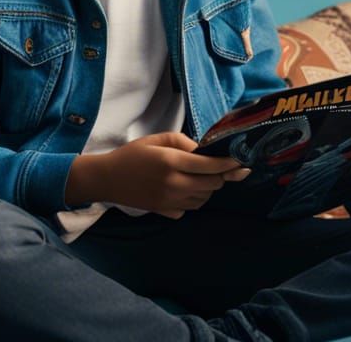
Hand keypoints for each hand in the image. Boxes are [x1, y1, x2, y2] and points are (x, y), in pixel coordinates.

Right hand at [65, 132, 248, 218]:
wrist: (108, 179)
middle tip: (220, 166)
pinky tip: (186, 188)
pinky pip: (192, 207)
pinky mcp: (166, 212)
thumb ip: (184, 142)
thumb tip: (206, 150)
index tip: (241, 161)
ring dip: (209, 187)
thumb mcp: (157, 139)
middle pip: (213, 184)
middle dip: (221, 175)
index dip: (229, 163)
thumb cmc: (133, 154)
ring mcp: (170, 201)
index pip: (210, 165)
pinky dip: (195, 198)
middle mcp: (173, 184)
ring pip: (205, 198)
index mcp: (171, 162)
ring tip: (199, 175)